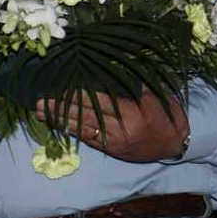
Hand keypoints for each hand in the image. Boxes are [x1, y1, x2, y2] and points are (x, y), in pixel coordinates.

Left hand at [34, 89, 189, 162]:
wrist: (178, 142)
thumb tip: (103, 66)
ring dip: (60, 122)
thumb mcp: (151, 93)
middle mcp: (119, 129)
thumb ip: (127, 83)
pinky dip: (73, 132)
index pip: (95, 101)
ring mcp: (115, 142)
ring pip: (82, 130)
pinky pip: (89, 140)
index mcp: (130, 111)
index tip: (56, 90)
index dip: (74, 96)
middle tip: (38, 104)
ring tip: (40, 115)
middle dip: (59, 110)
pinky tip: (59, 126)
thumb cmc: (165, 112)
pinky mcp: (113, 150)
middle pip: (84, 117)